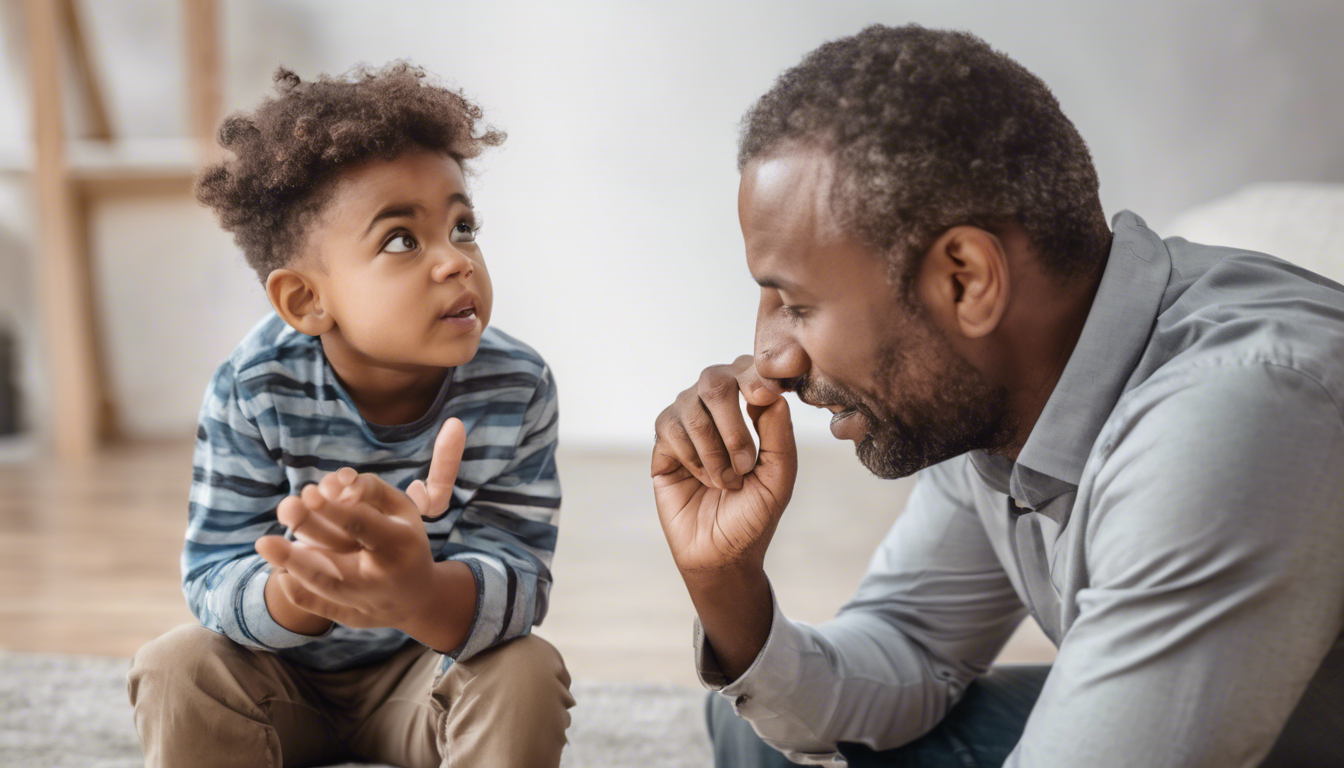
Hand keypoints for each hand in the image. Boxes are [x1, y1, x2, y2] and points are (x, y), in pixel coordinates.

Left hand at [255, 418, 473, 646]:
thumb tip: (333, 486)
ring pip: (323, 586)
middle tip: (286, 507)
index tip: (309, 492)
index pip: (363, 526)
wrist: (418, 597)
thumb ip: (371, 488)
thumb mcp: (401, 508)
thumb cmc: (404, 539)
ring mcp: (367, 602)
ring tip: (265, 543)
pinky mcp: (351, 618)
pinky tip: (281, 569)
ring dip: (291, 564)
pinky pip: (318, 607)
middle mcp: (383, 576)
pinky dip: (296, 589)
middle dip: (307, 535)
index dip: (334, 511)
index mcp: (400, 543)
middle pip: (339, 560)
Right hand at [652, 356, 797, 573]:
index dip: (754, 376)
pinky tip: (701, 480)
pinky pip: (669, 430)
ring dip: (713, 451)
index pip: (748, 368)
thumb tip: (772, 392)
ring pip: (690, 408)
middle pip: (714, 380)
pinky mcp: (662, 444)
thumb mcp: (780, 477)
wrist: (722, 553)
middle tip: (745, 465)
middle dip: (732, 425)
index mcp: (749, 406)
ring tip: (725, 482)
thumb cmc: (754, 513)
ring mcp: (686, 422)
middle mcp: (715, 407)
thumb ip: (780, 434)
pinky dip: (692, 458)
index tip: (763, 396)